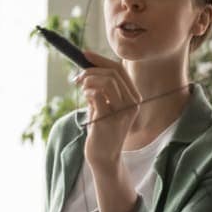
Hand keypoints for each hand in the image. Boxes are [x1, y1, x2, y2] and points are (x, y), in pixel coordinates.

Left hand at [75, 50, 140, 172]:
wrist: (103, 157)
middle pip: (112, 73)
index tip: (84, 54)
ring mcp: (123, 112)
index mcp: (134, 97)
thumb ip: (101, 88)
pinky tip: (86, 100)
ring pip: (107, 82)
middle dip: (91, 71)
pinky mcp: (110, 120)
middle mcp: (133, 103)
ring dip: (89, 81)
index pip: (119, 70)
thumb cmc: (101, 130)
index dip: (100, 60)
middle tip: (77, 78)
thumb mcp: (104, 105)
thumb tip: (87, 67)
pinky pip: (97, 96)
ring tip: (81, 89)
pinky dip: (88, 93)